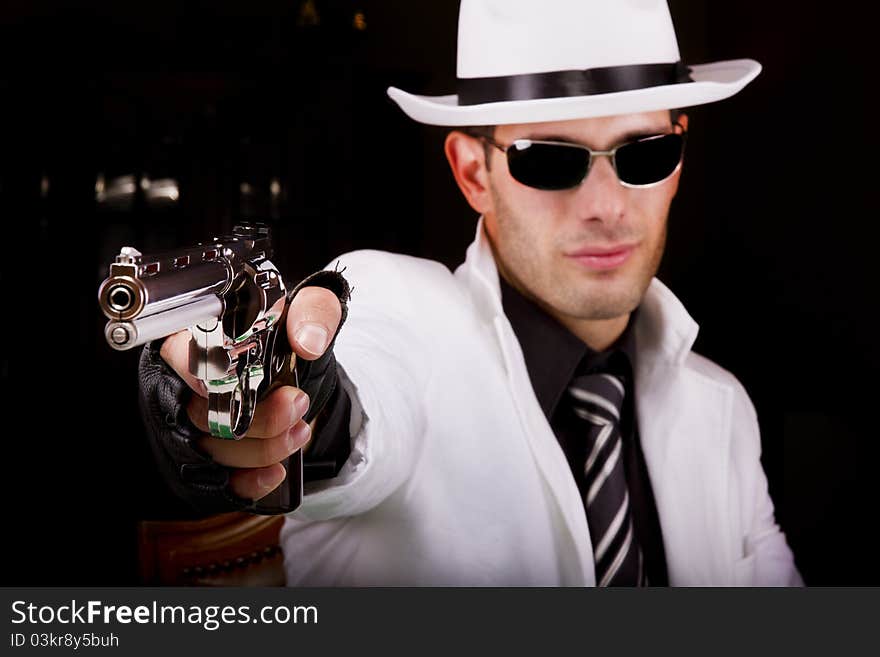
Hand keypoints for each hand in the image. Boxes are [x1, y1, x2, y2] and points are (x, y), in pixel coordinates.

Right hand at [160, 286, 342, 500]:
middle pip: (201, 409)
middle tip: (296, 404)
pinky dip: (248, 481)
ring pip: (212, 446)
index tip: (241, 381)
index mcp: (199, 335)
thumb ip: (312, 311)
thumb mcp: (309, 306)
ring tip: (299, 431)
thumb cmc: (291, 328)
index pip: (182, 355)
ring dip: (262, 447)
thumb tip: (309, 342)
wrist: (299, 359)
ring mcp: (196, 421)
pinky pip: (219, 478)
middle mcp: (187, 380)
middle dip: (256, 416)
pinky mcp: (211, 452)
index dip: (205, 374)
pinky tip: (275, 472)